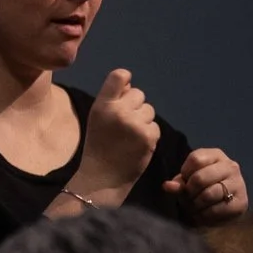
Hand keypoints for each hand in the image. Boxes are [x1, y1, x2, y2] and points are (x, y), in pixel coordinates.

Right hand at [70, 68, 158, 201]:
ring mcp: (135, 123)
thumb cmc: (98, 145)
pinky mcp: (148, 136)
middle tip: (124, 123)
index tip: (124, 90)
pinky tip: (137, 144)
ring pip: (149, 110)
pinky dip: (149, 134)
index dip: (125, 80)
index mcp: (102, 105)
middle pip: (138, 93)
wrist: (103, 176)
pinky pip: (155, 126)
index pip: (119, 76)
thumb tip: (128, 82)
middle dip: (135, 106)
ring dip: (143, 120)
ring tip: (130, 135)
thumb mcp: (97, 118)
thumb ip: (111, 100)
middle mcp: (118, 111)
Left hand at [164, 146, 247, 225]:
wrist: (221, 205)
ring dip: (196, 205)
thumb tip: (167, 186)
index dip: (185, 173)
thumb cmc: (200, 188)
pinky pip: (217, 210)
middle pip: (200, 178)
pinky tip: (202, 215)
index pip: (196, 159)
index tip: (185, 182)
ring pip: (209, 195)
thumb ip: (178, 183)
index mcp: (216, 155)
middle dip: (189, 192)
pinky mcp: (241, 203)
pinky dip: (205, 215)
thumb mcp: (187, 181)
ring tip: (193, 208)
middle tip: (187, 199)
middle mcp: (230, 166)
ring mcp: (239, 184)